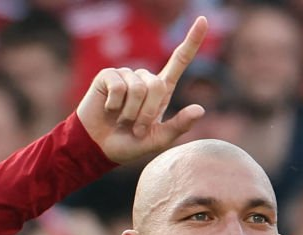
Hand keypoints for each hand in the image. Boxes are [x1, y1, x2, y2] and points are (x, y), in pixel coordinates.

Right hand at [76, 17, 207, 163]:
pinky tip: (109, 110)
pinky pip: (119, 86)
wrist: (99, 147)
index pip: (179, 60)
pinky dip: (115, 105)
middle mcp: (145, 79)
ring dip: (131, 112)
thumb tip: (201, 109)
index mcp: (161, 90)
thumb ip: (179, 126)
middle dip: (148, 112)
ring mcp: (126, 75)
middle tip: (137, 129)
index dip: (192, 41)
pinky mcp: (108, 76)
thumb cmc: (130, 144)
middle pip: (158, 85)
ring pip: (138, 87)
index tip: (203, 19)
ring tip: (122, 122)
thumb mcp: (158, 140)